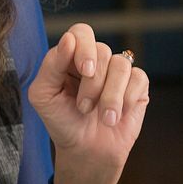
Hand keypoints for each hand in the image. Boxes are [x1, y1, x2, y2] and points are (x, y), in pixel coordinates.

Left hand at [28, 24, 149, 183]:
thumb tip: (69, 39)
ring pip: (121, 65)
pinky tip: (118, 115)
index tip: (85, 70)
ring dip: (110, 96)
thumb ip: (52, 65)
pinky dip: (127, 99)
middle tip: (84, 107)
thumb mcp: (44, 95)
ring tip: (103, 118)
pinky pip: (139, 78)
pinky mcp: (137, 85)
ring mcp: (116, 71)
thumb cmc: (61, 121)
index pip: (81, 32)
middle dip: (93, 82)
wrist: (85, 151)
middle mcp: (94, 59)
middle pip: (102, 50)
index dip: (85, 48)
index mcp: (69, 56)